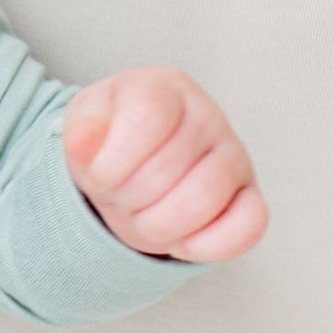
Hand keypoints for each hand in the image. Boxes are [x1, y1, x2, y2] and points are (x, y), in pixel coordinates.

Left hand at [62, 66, 266, 263]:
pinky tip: (177, 236)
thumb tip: (85, 140)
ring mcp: (235, 156)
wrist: (129, 166)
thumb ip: (83, 131)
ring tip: (144, 212)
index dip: (111, 161)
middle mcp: (207, 115)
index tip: (97, 174)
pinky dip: (202, 245)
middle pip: (164, 172)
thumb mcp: (83, 127)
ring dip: (155, 224)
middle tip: (120, 193)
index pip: (146, 119)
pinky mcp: (250, 197)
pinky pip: (246, 227)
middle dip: (126, 198)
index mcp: (164, 87)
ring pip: (200, 202)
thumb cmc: (107, 141)